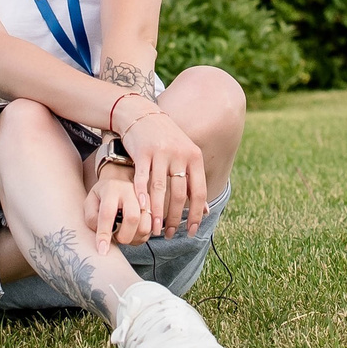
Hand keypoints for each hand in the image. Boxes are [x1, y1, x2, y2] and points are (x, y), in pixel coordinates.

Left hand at [86, 160, 150, 247]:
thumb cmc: (102, 196)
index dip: (104, 233)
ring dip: (134, 238)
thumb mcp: (90, 202)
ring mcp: (145, 199)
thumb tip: (102, 233)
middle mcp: (131, 191)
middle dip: (124, 236)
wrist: (119, 182)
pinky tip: (132, 233)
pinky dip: (141, 237)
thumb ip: (91, 217)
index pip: (107, 213)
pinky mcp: (154, 207)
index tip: (102, 250)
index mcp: (112, 188)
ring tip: (124, 235)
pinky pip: (151, 229)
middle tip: (117, 239)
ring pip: (145, 225)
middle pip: (133, 218)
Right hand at [117, 104, 205, 239]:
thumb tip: (205, 210)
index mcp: (194, 157)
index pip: (199, 191)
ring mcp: (160, 152)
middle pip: (179, 193)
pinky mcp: (142, 151)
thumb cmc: (165, 139)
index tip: (191, 231)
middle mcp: (179, 154)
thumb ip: (194, 180)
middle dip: (174, 217)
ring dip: (157, 212)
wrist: (141, 113)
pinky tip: (141, 209)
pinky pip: (142, 178)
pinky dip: (141, 195)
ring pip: (160, 189)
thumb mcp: (185, 155)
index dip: (196, 214)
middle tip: (170, 234)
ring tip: (154, 229)